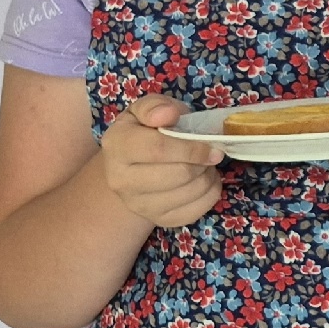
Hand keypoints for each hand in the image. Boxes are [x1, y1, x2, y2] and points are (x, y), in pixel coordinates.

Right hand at [101, 95, 223, 226]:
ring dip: (208, 176)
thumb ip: (155, 106)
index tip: (211, 146)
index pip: (159, 149)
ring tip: (204, 164)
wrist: (132, 169)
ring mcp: (139, 205)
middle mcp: (121, 180)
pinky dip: (210, 193)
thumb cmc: (144, 132)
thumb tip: (168, 115)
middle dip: (201, 162)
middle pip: (178, 174)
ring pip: (189, 193)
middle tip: (209, 153)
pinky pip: (196, 210)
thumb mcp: (145, 110)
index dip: (191, 148)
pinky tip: (203, 180)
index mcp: (117, 146)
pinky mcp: (159, 221)